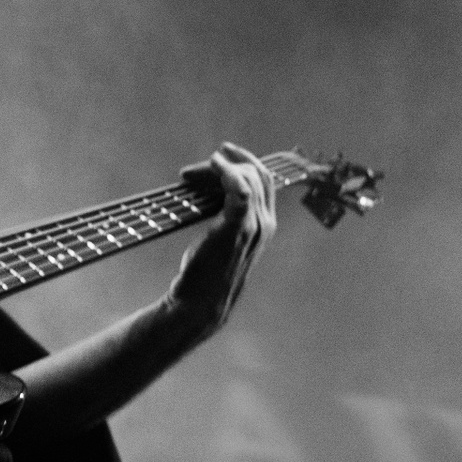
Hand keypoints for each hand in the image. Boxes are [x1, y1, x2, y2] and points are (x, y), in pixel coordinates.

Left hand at [169, 142, 276, 335]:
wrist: (199, 304)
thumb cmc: (205, 277)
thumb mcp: (221, 245)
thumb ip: (224, 222)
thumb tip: (208, 196)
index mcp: (266, 227)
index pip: (264, 183)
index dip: (244, 165)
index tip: (220, 158)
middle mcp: (266, 224)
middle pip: (257, 176)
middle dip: (230, 163)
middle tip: (201, 166)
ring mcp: (254, 226)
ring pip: (247, 178)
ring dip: (221, 167)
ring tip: (195, 170)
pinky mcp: (236, 227)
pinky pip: (239, 188)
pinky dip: (227, 171)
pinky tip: (213, 166)